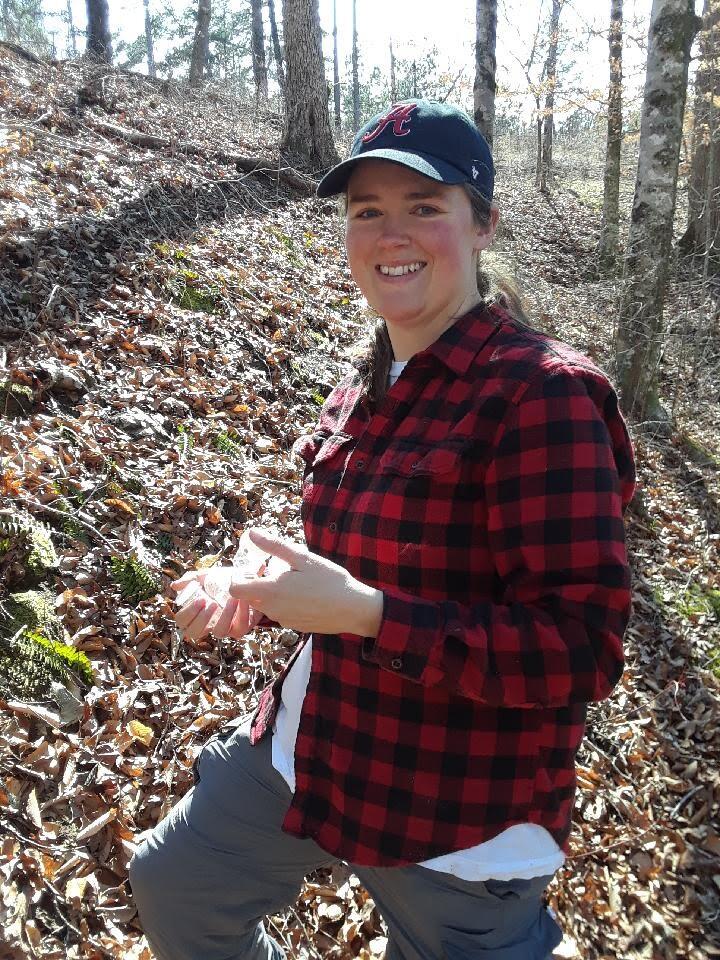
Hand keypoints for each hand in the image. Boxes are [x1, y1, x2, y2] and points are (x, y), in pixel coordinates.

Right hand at [170, 569, 253, 639]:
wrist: (246, 580)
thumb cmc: (222, 581)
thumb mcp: (206, 577)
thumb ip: (190, 580)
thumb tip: (174, 586)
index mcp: (196, 613)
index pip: (182, 621)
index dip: (188, 613)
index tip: (200, 599)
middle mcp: (207, 624)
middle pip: (194, 632)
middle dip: (201, 619)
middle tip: (211, 602)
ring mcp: (224, 628)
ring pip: (219, 632)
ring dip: (224, 616)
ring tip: (231, 600)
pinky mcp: (240, 628)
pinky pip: (239, 628)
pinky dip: (241, 613)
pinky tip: (243, 600)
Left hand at [228, 529, 383, 636]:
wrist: (353, 609)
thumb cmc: (329, 580)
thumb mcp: (302, 558)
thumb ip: (274, 546)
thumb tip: (252, 533)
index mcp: (270, 591)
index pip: (235, 589)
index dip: (240, 576)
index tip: (256, 566)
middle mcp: (271, 610)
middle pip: (249, 597)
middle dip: (256, 583)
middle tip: (275, 570)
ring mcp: (282, 620)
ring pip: (264, 606)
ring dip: (271, 594)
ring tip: (293, 581)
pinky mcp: (293, 627)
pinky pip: (279, 614)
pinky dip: (284, 604)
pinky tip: (303, 595)